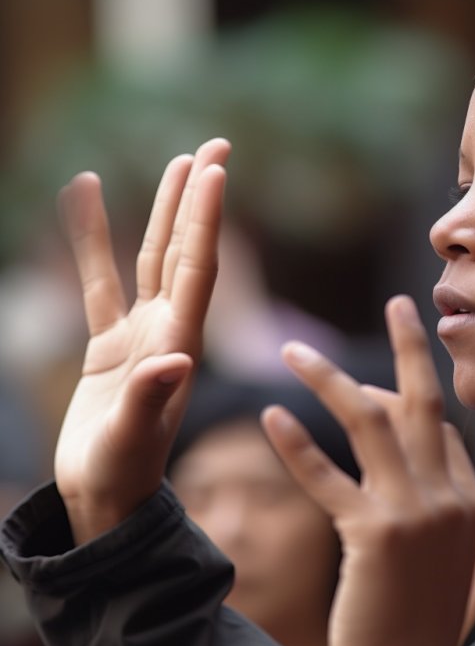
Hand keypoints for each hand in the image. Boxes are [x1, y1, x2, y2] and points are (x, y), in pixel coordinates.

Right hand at [55, 138, 229, 544]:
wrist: (107, 498)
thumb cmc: (122, 475)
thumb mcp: (132, 440)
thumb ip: (148, 399)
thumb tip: (174, 360)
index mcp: (181, 343)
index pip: (197, 268)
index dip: (206, 219)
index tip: (216, 170)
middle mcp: (169, 329)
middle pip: (186, 249)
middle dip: (200, 200)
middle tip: (216, 147)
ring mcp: (141, 333)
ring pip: (152, 257)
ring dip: (164, 210)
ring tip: (177, 162)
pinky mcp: (112, 344)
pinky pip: (101, 281)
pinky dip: (94, 240)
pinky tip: (86, 198)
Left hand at [261, 295, 474, 645]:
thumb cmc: (419, 618)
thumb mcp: (449, 551)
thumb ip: (442, 493)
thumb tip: (415, 439)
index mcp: (473, 500)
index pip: (440, 426)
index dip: (407, 395)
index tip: (375, 382)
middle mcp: (451, 497)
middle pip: (424, 403)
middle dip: (411, 346)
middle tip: (400, 302)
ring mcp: (416, 514)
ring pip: (371, 423)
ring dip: (329, 381)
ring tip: (292, 351)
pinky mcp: (374, 537)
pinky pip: (328, 478)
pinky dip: (298, 445)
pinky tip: (271, 418)